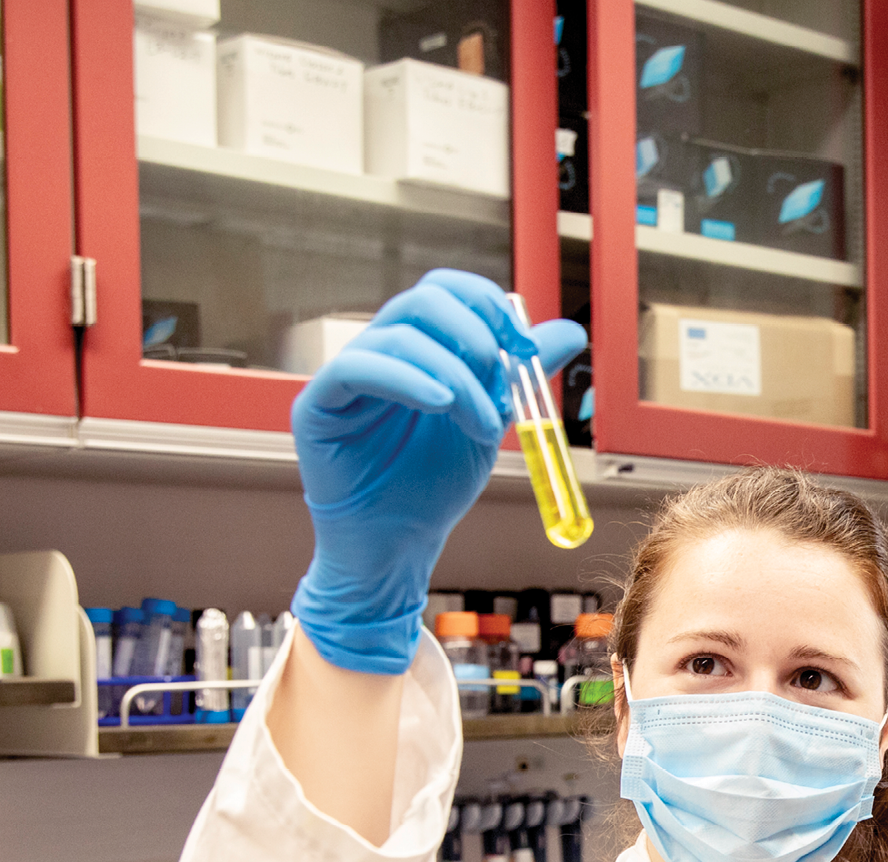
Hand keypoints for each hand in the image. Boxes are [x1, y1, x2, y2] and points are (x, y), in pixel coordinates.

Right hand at [288, 270, 588, 673]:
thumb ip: (519, 376)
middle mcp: (379, 352)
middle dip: (475, 334)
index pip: (445, 291)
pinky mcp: (316, 404)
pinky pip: (357, 367)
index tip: (523, 344)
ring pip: (400, 335)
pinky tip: (440, 404)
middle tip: (504, 381)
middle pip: (422, 300)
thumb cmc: (433, 486)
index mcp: (417, 348)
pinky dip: (407, 379)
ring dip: (457, 376)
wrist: (398, 544)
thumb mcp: (490, 421)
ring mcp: (346, 375)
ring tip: (483, 426)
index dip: (487, 305)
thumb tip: (570, 333)